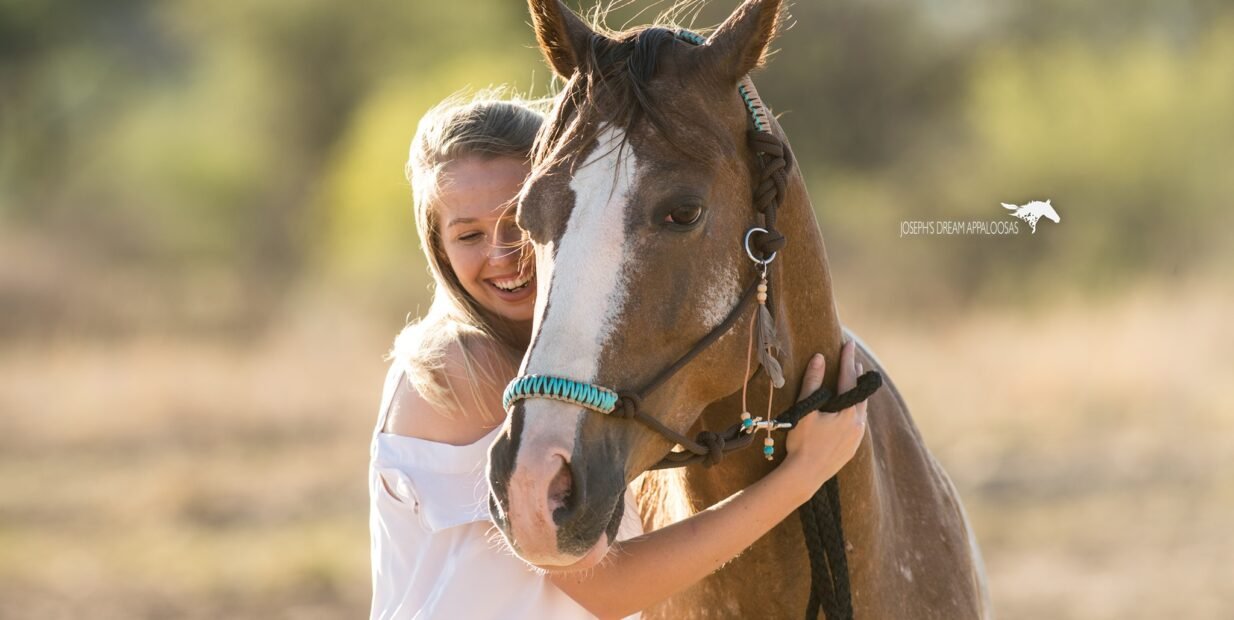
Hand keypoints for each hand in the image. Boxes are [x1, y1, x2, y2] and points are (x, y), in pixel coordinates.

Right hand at [780, 341, 868, 498]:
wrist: (805, 476)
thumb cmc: (802, 442)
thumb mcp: (806, 410)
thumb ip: (812, 383)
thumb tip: (819, 358)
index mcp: (848, 412)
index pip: (849, 379)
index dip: (847, 360)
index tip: (848, 343)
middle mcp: (858, 424)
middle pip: (859, 394)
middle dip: (855, 376)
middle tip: (852, 361)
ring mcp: (857, 438)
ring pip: (860, 409)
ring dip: (856, 395)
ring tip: (852, 383)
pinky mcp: (852, 448)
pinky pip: (857, 423)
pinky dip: (854, 411)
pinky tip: (848, 411)